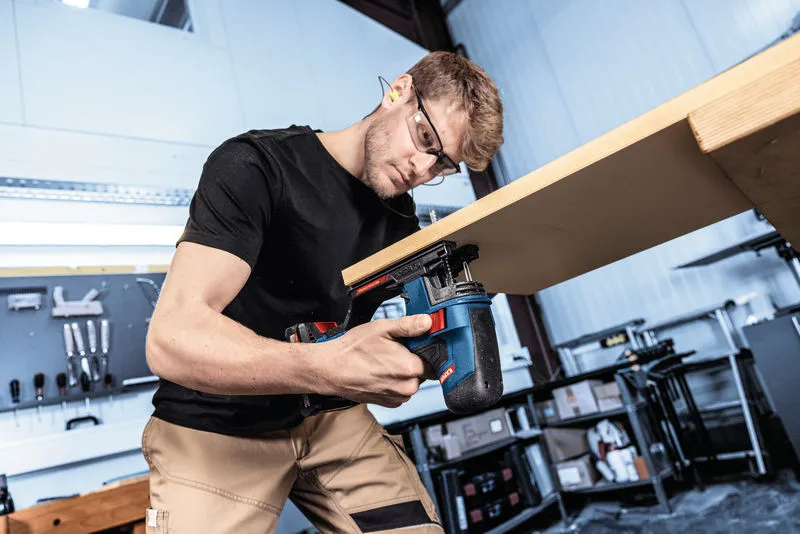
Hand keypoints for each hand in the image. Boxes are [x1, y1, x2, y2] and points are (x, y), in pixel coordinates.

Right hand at [316, 314, 433, 407]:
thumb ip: (409, 326)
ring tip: (384, 361)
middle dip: (413, 361)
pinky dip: (395, 382)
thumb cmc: (353, 351)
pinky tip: (380, 372)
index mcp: (410, 368)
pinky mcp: (389, 403)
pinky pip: (400, 391)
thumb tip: (428, 322)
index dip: (424, 350)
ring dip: (404, 373)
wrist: (331, 370)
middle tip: (395, 350)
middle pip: (423, 372)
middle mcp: (407, 387)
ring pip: (411, 382)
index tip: (414, 345)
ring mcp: (398, 397)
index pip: (433, 360)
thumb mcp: (382, 329)